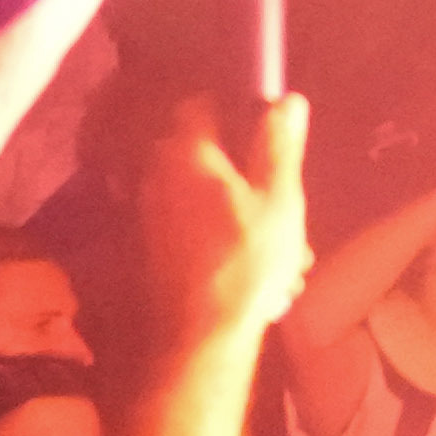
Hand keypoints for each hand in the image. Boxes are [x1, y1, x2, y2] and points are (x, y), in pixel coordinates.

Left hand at [119, 87, 313, 356]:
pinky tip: (253, 269)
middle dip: (246, 171)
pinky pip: (190, 226)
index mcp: (186, 152)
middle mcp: (156, 174)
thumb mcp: (279, 200)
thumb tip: (287, 99)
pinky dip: (219, 237)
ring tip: (281, 251)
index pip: (202, 103)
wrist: (197, 337)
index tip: (268, 134)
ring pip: (202, 194)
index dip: (237, 109)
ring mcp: (148, 212)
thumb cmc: (244, 262)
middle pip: (204, 152)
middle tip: (285, 204)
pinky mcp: (149, 246)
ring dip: (239, 211)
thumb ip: (278, 146)